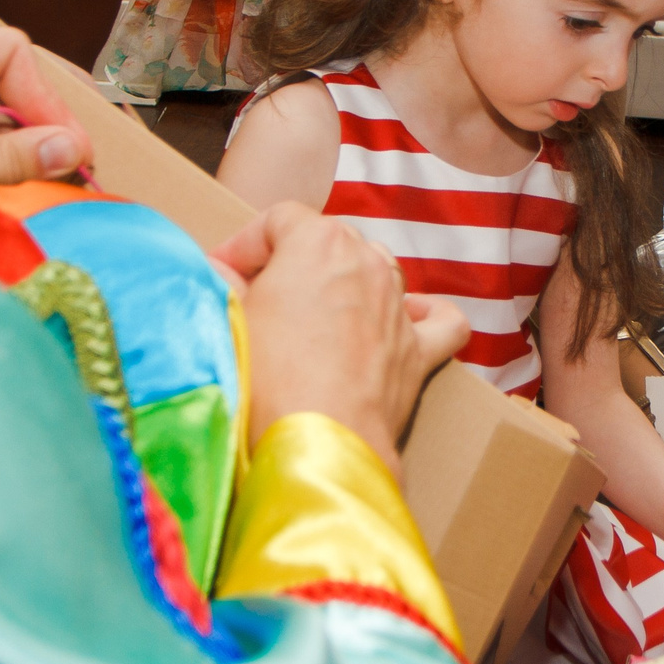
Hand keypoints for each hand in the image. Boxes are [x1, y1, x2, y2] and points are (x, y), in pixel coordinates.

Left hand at [0, 17, 88, 185]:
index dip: (46, 98)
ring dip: (18, 140)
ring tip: (48, 176)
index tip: (70, 144)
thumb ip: (8, 158)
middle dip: (39, 121)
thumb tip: (69, 151)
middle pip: (4, 79)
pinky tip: (12, 178)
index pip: (10, 54)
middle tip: (69, 162)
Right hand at [214, 203, 469, 466]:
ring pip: (379, 273)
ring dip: (347, 287)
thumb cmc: (264, 377)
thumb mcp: (228, 319)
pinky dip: (426, 316)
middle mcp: (369, 262)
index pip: (278, 220)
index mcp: (319, 241)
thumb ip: (225, 283)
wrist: (315, 443)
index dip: (246, 244)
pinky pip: (440, 321)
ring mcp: (399, 306)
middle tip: (258, 303)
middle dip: (292, 266)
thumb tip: (223, 271)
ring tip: (313, 320)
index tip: (224, 275)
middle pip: (329, 244)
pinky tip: (410, 320)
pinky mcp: (419, 352)